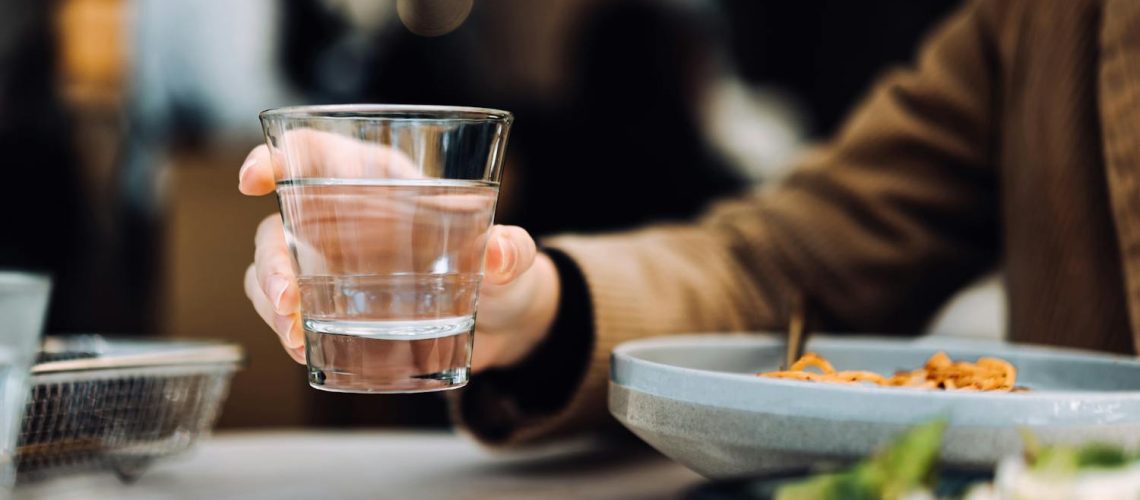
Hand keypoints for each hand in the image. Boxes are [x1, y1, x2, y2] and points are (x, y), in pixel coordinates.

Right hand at [239, 130, 559, 370]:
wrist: (504, 326)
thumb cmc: (502, 273)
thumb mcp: (513, 262)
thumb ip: (513, 252)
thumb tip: (500, 252)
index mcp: (383, 182)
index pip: (316, 153)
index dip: (277, 156)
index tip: (254, 179)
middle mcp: (345, 218)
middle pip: (281, 223)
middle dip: (271, 259)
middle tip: (288, 299)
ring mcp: (334, 264)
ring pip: (273, 269)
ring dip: (271, 301)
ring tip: (296, 336)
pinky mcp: (334, 305)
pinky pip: (287, 310)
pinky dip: (284, 328)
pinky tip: (304, 349)